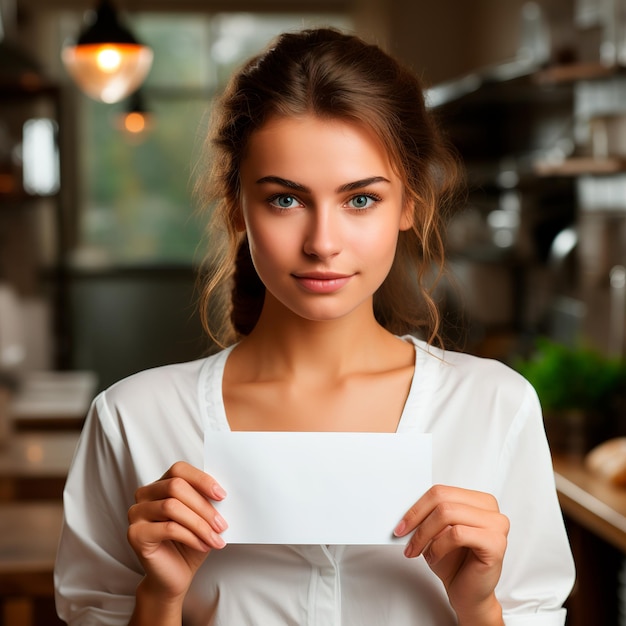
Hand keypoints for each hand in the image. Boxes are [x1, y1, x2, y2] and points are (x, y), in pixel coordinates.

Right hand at [127, 461, 227, 602]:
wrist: (174, 576)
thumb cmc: (189, 543)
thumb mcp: (201, 516)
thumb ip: (205, 499)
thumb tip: (220, 491)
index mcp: (160, 484)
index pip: (179, 470)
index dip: (201, 480)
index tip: (222, 495)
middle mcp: (144, 495)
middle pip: (176, 487)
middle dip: (203, 506)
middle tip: (222, 524)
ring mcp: (136, 513)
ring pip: (172, 507)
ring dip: (200, 523)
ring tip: (216, 537)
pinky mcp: (135, 534)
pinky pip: (168, 528)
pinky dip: (191, 536)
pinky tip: (204, 545)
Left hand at [393, 485, 508, 625]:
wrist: (468, 594)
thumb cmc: (454, 562)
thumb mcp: (436, 532)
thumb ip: (427, 515)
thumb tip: (405, 508)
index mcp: (478, 500)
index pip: (441, 491)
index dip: (416, 507)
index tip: (400, 523)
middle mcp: (490, 508)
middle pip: (443, 499)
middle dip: (417, 518)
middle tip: (402, 535)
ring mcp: (496, 525)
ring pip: (447, 513)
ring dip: (424, 534)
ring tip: (416, 550)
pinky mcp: (495, 543)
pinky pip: (457, 534)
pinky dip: (438, 546)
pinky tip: (433, 557)